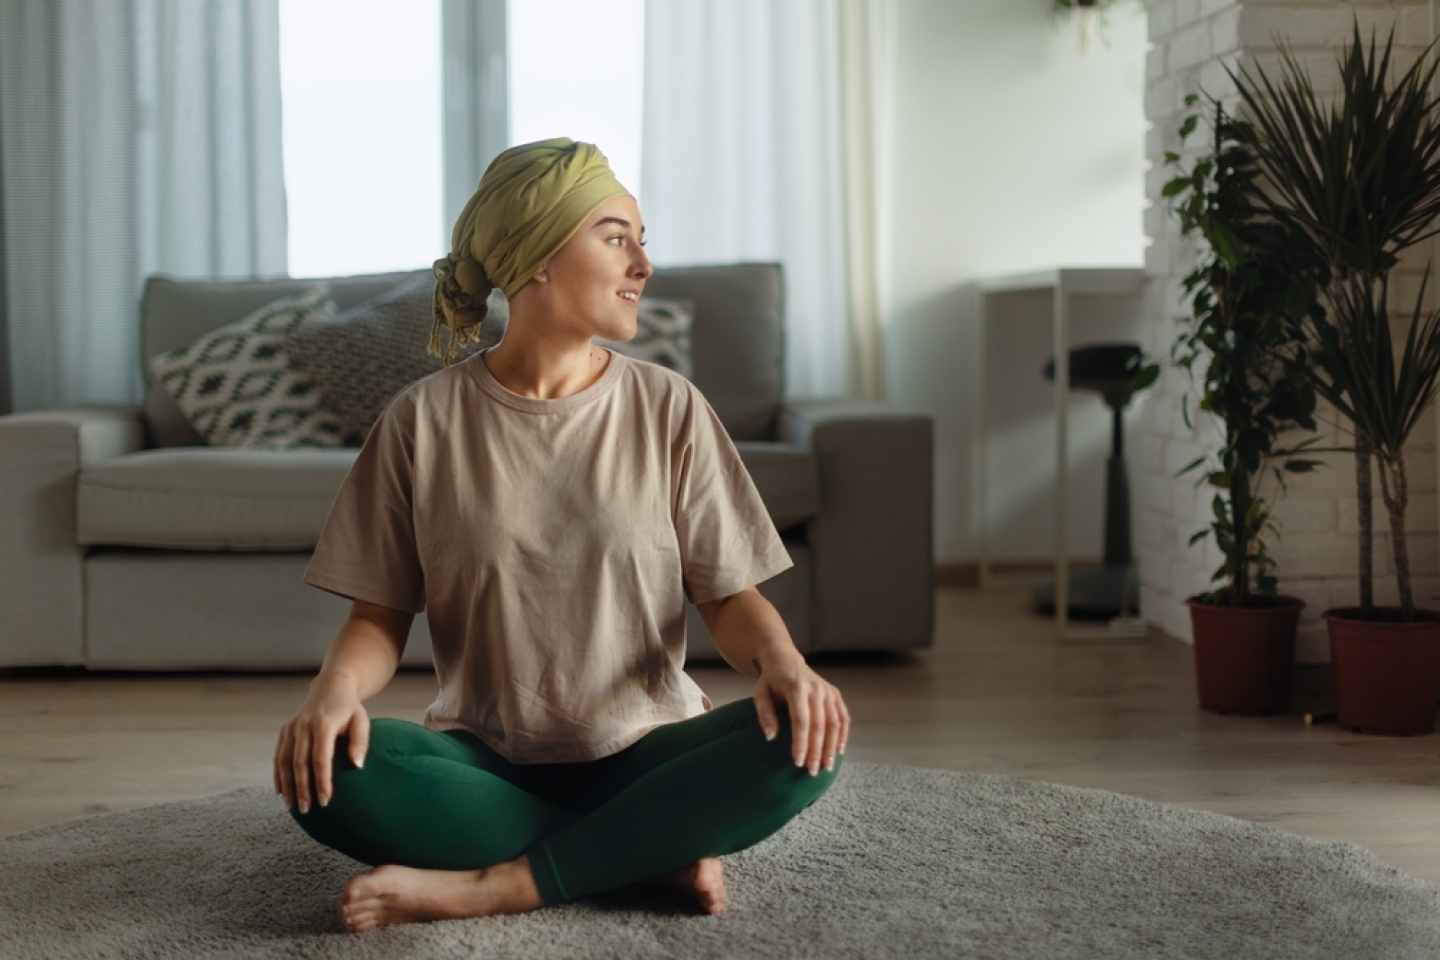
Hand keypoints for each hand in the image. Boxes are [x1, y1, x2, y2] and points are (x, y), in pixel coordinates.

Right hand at [274, 673, 369, 813]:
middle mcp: (303, 725)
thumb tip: (357, 766)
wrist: (330, 687)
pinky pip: (278, 756)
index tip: (326, 800)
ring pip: (284, 761)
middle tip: (307, 809)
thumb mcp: (362, 720)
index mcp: (323, 723)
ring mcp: (291, 727)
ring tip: (293, 806)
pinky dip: (278, 775)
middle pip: (300, 763)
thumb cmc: (349, 709)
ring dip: (287, 785)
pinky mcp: (284, 730)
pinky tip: (281, 792)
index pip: (321, 758)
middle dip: (302, 788)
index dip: (322, 781)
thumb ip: (361, 742)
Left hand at [752, 654, 849, 775]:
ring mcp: (828, 691)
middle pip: (819, 725)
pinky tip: (839, 751)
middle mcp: (816, 688)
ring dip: (831, 747)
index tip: (797, 763)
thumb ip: (765, 715)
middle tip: (813, 771)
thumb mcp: (761, 694)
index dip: (800, 743)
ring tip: (827, 767)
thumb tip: (771, 738)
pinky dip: (842, 735)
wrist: (785, 659)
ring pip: (834, 723)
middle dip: (817, 750)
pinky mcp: (835, 693)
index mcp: (796, 687)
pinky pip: (843, 717)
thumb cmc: (771, 681)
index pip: (801, 721)